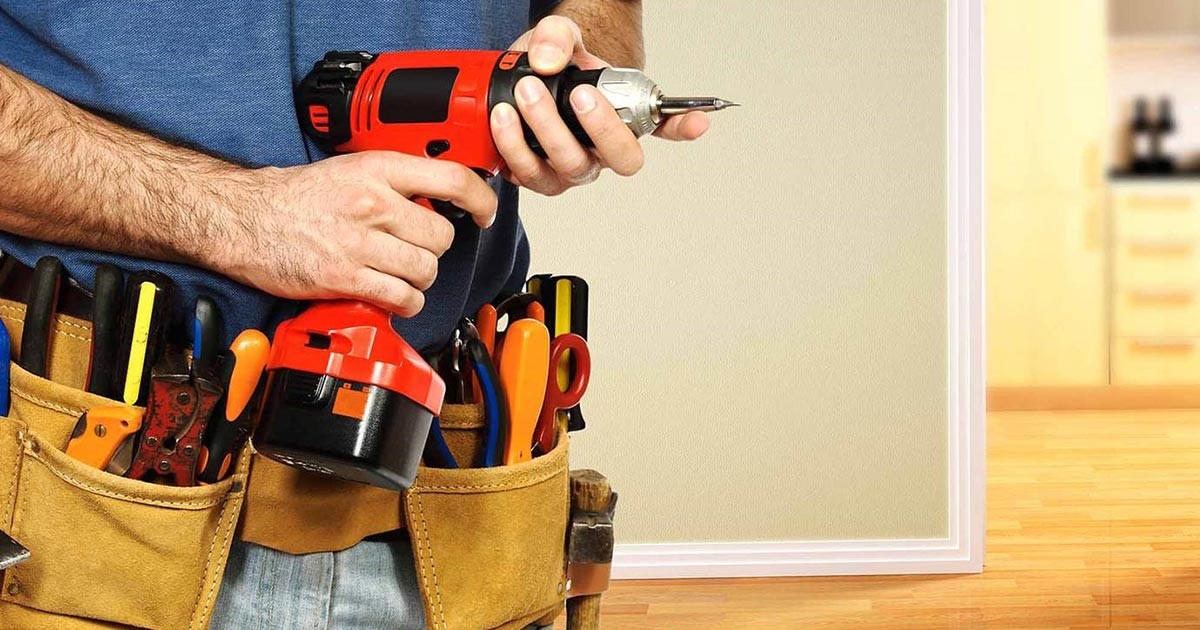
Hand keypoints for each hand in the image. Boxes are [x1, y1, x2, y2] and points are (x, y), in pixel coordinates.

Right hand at [215, 152, 497, 315]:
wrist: (243, 218)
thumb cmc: (295, 197)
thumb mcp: (350, 169)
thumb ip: (395, 181)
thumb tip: (439, 199)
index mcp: (377, 169)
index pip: (452, 179)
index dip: (481, 200)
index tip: (485, 212)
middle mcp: (372, 203)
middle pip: (442, 236)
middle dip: (434, 248)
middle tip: (415, 249)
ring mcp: (358, 242)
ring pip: (425, 270)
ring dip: (419, 279)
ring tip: (399, 274)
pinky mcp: (344, 277)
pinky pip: (401, 298)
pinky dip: (405, 304)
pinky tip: (393, 297)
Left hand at [493, 16, 709, 195]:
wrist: (522, 81)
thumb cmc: (554, 66)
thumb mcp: (560, 37)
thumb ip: (557, 37)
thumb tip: (548, 60)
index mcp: (623, 119)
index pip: (663, 126)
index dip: (683, 128)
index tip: (699, 120)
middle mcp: (601, 150)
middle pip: (619, 158)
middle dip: (599, 128)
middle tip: (577, 94)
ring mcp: (569, 168)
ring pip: (569, 167)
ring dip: (545, 132)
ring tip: (525, 93)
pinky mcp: (534, 175)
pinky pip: (527, 173)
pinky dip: (511, 148)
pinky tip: (502, 120)